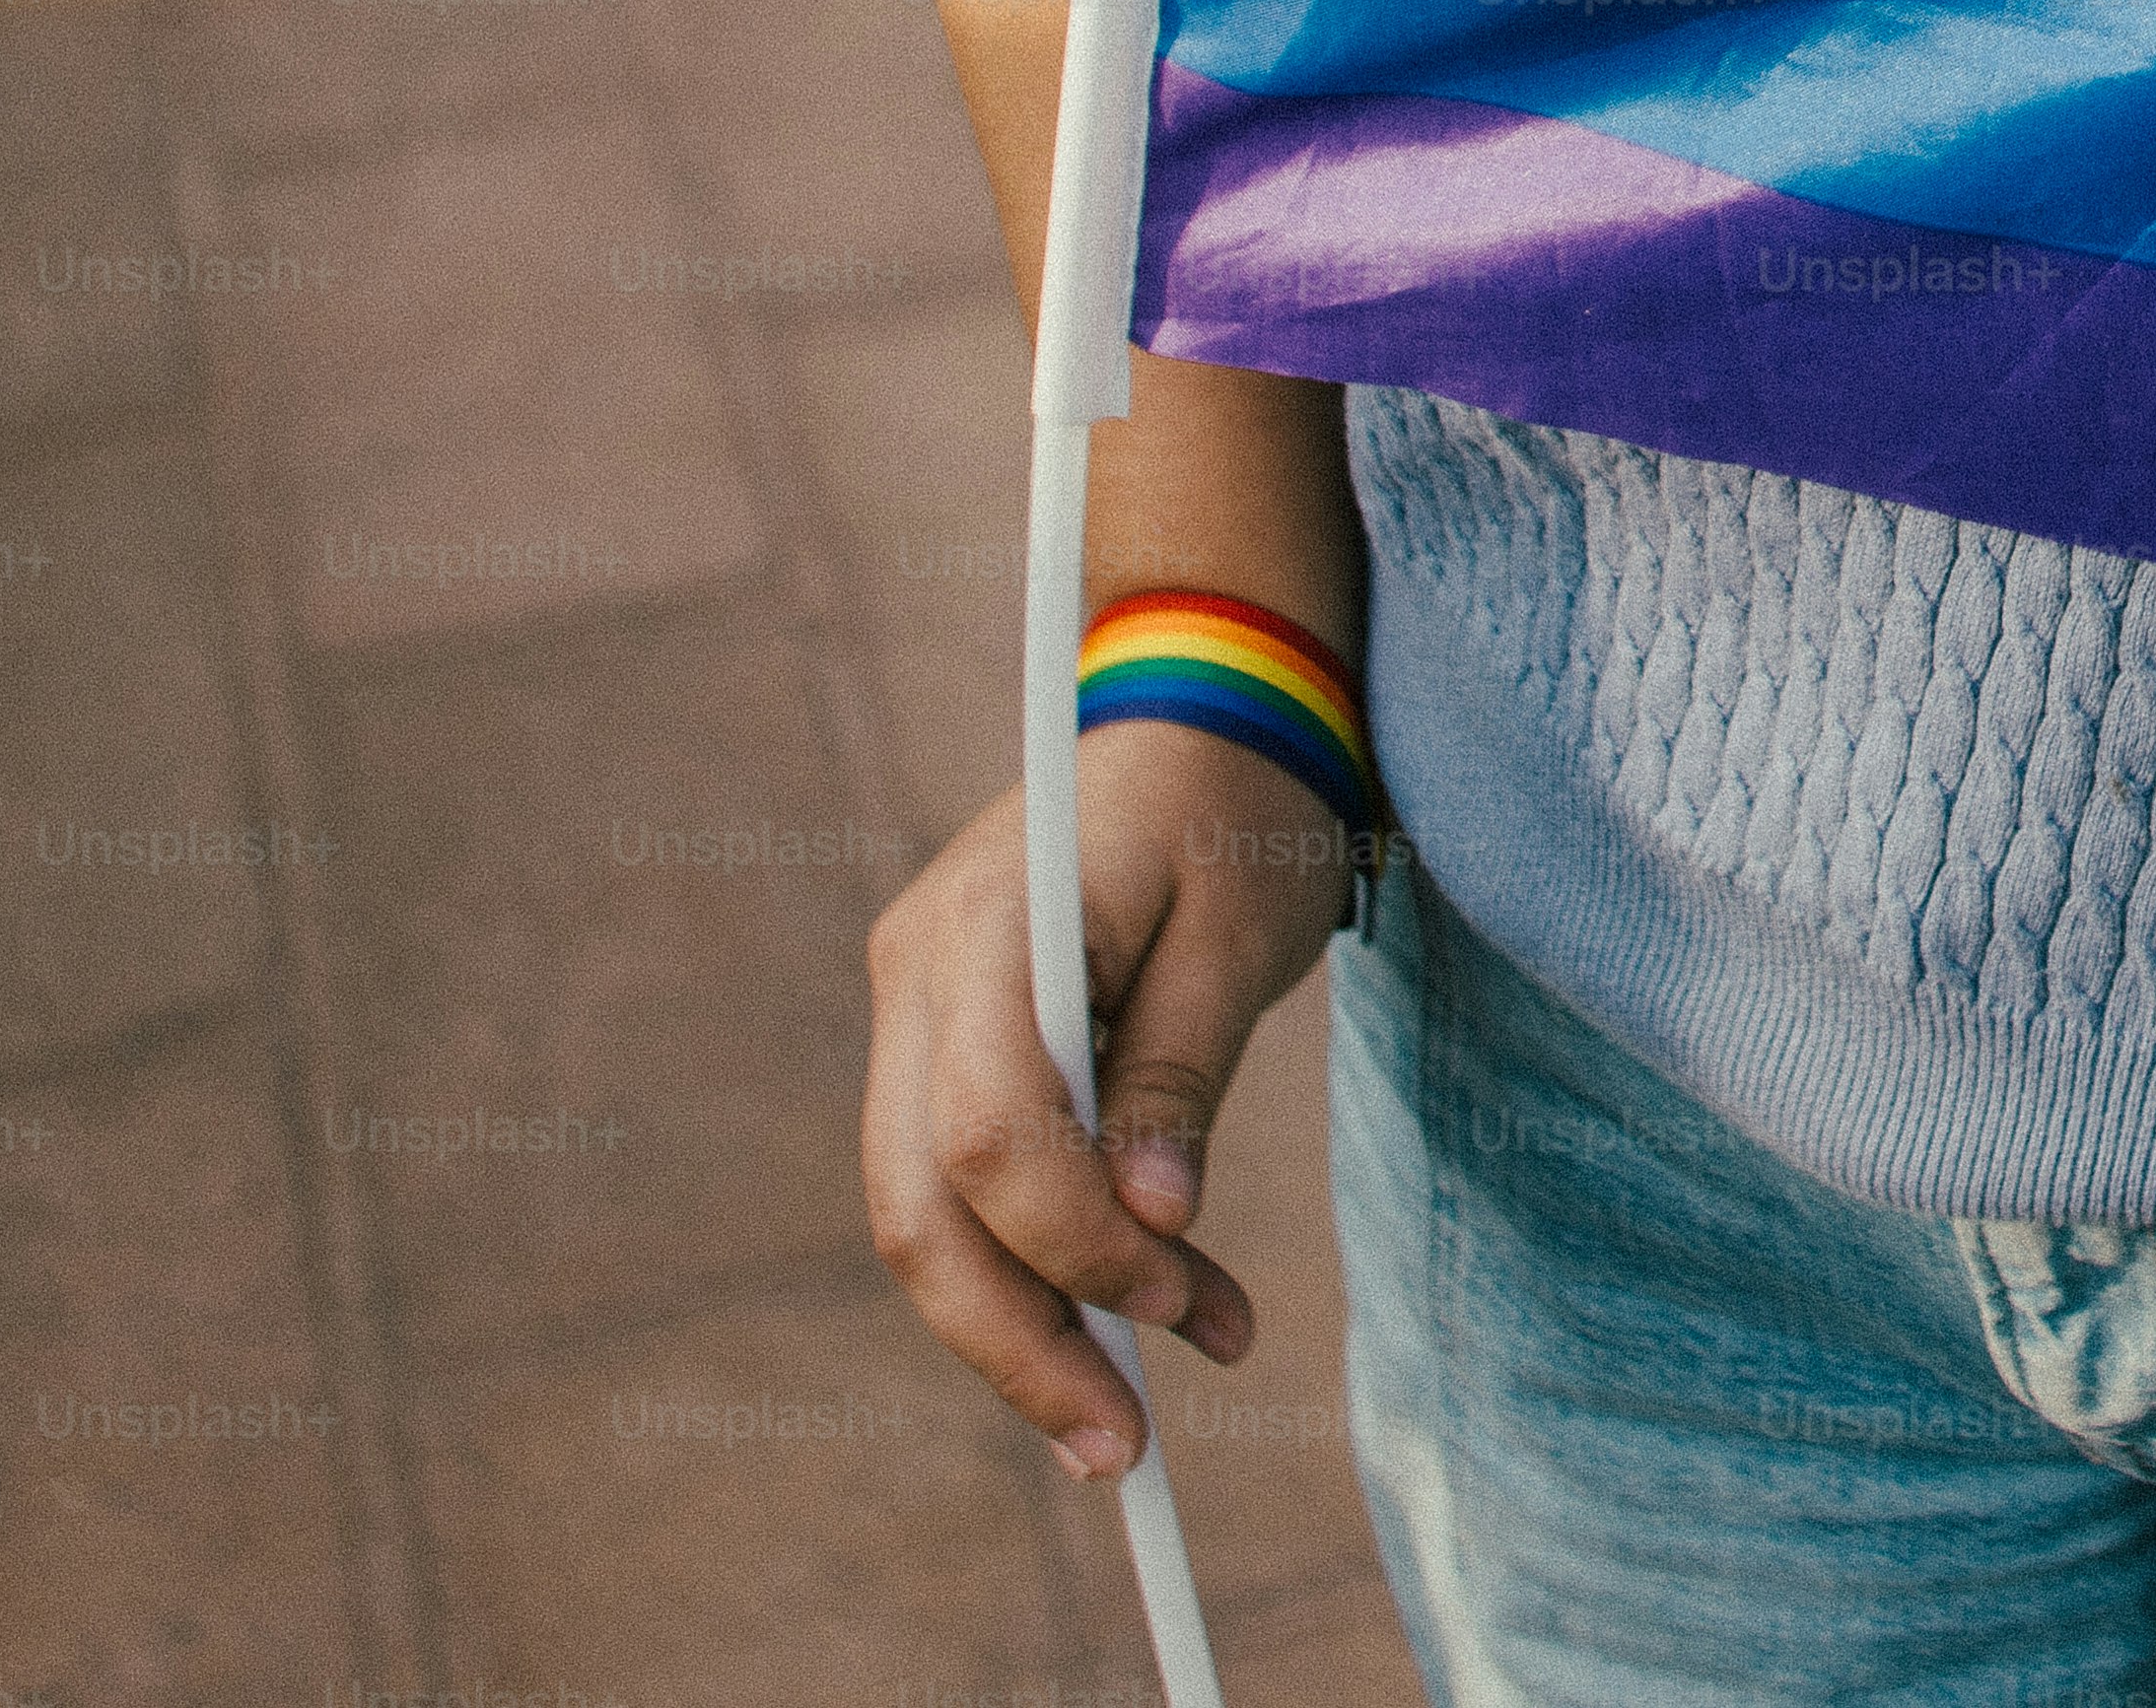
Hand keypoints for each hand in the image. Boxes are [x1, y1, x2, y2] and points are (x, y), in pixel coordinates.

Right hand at [858, 723, 1355, 1477]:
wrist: (1207, 701)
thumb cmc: (1243, 805)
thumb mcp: (1242, 933)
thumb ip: (1184, 1075)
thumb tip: (1154, 1226)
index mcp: (994, 925)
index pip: (994, 1134)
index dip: (1078, 1248)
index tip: (1187, 1314)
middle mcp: (918, 970)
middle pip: (920, 1204)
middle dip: (1018, 1341)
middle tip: (1126, 1453)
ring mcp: (912, 1003)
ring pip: (920, 1211)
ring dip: (1022, 1322)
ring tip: (1134, 1413)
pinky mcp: (940, 1035)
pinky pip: (952, 1177)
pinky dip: (1020, 1261)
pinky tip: (1108, 1323)